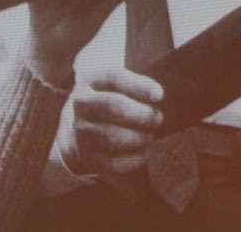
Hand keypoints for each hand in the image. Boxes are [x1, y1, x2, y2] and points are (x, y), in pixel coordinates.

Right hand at [58, 68, 162, 183]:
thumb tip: (156, 95)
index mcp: (89, 80)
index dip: (138, 86)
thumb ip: (137, 86)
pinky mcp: (89, 157)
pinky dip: (136, 157)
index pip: (113, 77)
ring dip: (141, 137)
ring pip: (115, 136)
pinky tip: (141, 151)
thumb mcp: (118, 85)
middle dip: (143, 114)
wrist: (84, 130)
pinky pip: (117, 162)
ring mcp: (82, 132)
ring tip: (149, 134)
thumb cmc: (112, 102)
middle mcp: (81, 104)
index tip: (159, 95)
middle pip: (114, 105)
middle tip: (157, 118)